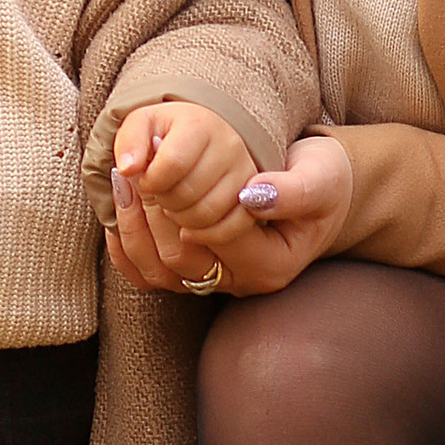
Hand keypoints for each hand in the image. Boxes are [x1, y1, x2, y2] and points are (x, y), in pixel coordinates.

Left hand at [105, 130, 351, 298]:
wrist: (321, 189)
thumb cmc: (324, 181)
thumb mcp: (320, 179)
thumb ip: (291, 191)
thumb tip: (250, 196)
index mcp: (270, 264)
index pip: (213, 235)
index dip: (183, 200)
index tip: (159, 163)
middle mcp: (240, 281)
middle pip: (178, 258)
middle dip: (149, 213)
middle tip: (129, 169)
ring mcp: (217, 280)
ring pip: (157, 269)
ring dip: (133, 225)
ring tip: (122, 181)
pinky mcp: (199, 271)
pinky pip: (150, 272)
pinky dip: (129, 244)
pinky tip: (120, 208)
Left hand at [109, 98, 257, 238]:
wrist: (202, 137)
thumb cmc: (166, 134)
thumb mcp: (141, 127)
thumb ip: (129, 143)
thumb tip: (126, 169)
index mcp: (199, 125)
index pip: (171, 164)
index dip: (150, 181)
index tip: (145, 180)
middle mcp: (230, 147)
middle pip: (188, 194)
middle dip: (163, 201)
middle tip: (159, 195)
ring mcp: (245, 174)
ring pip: (207, 215)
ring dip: (181, 220)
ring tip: (173, 207)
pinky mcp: (254, 200)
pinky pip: (232, 229)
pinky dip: (206, 234)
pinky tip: (189, 228)